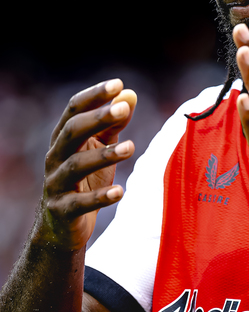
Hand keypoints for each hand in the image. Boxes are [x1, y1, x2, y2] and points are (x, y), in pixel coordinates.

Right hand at [35, 79, 136, 252]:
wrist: (61, 227)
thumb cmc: (85, 180)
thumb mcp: (100, 149)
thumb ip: (113, 123)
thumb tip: (130, 95)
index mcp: (63, 138)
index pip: (74, 109)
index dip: (95, 96)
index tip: (118, 84)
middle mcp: (55, 157)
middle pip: (72, 131)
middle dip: (97, 118)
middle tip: (123, 109)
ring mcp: (56, 184)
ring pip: (76, 165)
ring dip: (104, 155)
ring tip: (131, 148)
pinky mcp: (62, 211)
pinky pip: (79, 203)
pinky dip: (100, 198)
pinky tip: (120, 192)